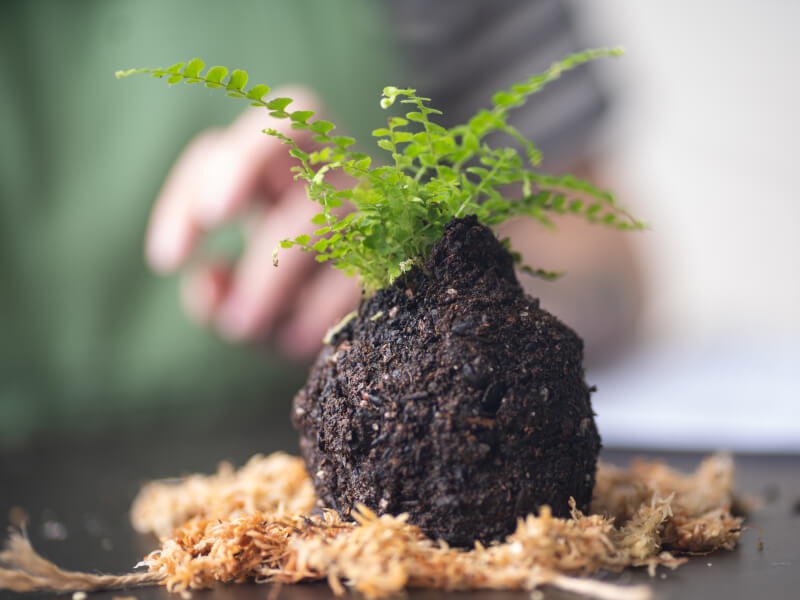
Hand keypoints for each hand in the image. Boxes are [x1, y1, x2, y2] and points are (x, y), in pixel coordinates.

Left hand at [145, 87, 360, 358]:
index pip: (233, 146)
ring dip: (271, 274)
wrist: (380, 331)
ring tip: (241, 326)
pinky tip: (293, 342)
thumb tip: (210, 281)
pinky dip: (318, 308)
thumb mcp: (247, 300)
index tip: (166, 260)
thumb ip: (217, 294)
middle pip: (295, 129)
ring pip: (322, 211)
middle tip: (191, 253)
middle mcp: (337, 175)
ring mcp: (376, 208)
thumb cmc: (300, 306)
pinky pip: (357, 270)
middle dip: (238, 173)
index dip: (192, 188)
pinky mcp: (401, 254)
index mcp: (289, 175)